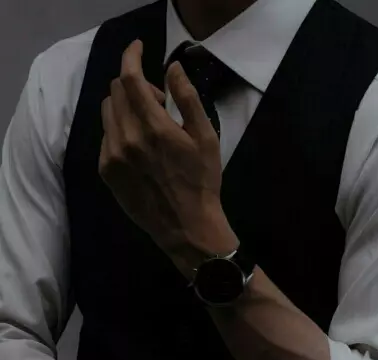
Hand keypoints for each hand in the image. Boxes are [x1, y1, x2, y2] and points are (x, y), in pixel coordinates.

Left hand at [99, 40, 237, 275]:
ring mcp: (111, 156)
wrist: (186, 226)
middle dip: (135, 84)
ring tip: (149, 125)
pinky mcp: (105, 172)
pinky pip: (105, 136)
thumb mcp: (206, 138)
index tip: (138, 47)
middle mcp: (126, 138)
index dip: (131, 55)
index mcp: (153, 127)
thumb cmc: (201, 182)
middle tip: (159, 101)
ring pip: (108, 112)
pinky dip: (119, 128)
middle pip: (115, 91)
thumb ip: (188, 98)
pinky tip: (138, 145)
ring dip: (125, 105)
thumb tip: (173, 67)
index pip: (129, 77)